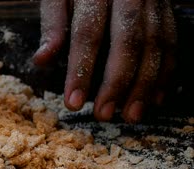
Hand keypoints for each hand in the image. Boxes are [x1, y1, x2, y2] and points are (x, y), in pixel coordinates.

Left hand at [33, 0, 176, 122]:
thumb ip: (52, 24)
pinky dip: (165, 71)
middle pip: (128, 42)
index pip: (87, 34)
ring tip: (132, 115)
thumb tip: (41, 60)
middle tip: (104, 115)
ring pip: (155, 44)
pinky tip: (155, 97)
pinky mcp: (165, 7)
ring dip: (145, 84)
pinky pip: (171, 40)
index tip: (73, 102)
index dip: (80, 70)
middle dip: (117, 83)